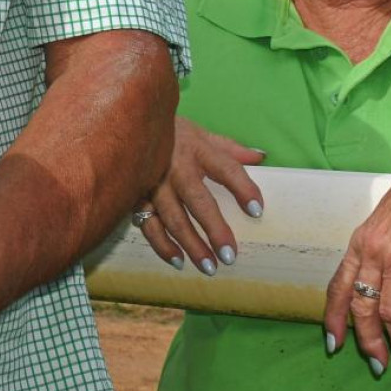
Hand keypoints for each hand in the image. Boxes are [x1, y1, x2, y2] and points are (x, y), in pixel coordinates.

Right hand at [133, 116, 264, 276]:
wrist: (128, 123)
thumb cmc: (174, 133)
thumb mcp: (202, 134)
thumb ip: (230, 148)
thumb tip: (261, 157)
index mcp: (197, 149)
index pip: (227, 169)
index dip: (243, 188)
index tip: (257, 210)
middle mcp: (176, 167)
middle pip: (199, 201)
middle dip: (215, 230)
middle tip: (230, 256)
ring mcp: (154, 183)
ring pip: (173, 218)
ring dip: (191, 244)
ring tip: (209, 266)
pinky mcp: (137, 196)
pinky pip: (148, 224)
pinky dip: (162, 244)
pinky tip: (178, 260)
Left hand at [322, 139, 390, 374]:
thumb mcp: (383, 229)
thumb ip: (378, 258)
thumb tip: (380, 290)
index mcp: (358, 246)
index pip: (338, 288)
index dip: (334, 318)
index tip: (333, 342)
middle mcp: (372, 254)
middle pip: (361, 306)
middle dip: (367, 339)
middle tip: (377, 363)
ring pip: (388, 311)